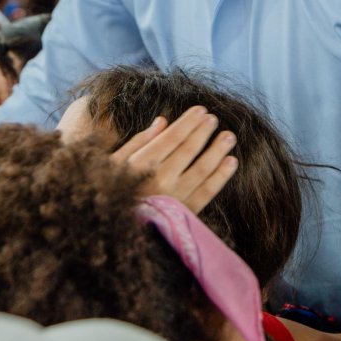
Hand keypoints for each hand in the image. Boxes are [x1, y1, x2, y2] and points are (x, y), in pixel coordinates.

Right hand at [110, 105, 237, 212]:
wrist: (112, 230)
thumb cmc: (109, 191)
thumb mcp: (116, 163)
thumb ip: (140, 142)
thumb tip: (162, 121)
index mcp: (142, 165)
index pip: (172, 137)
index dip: (188, 122)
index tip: (200, 110)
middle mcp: (160, 180)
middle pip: (188, 150)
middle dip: (203, 132)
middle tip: (214, 119)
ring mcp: (174, 197)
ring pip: (201, 169)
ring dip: (217, 150)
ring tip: (229, 136)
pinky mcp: (184, 214)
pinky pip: (206, 193)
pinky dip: (221, 176)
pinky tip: (231, 162)